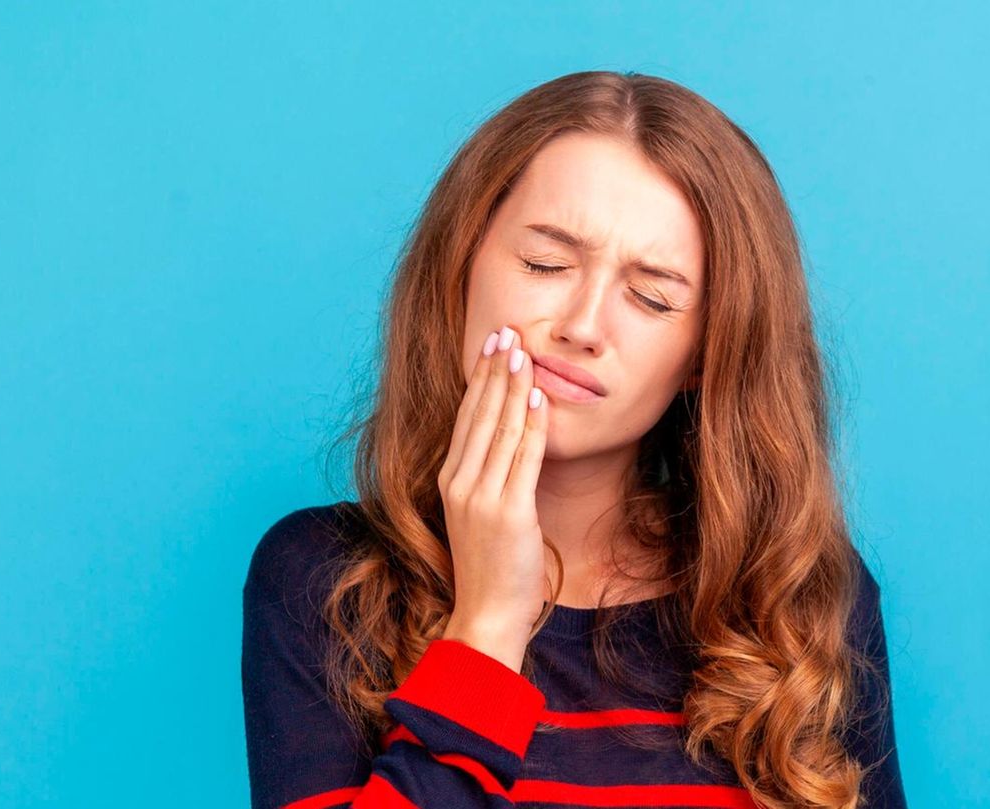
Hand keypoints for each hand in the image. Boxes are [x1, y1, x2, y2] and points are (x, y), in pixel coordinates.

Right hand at [436, 325, 550, 670]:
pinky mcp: (508, 512)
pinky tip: (540, 396)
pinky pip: (523, 457)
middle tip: (508, 332)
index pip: (467, 417)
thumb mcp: (480, 513)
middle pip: (480, 414)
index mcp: (450, 480)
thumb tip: (509, 439)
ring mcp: (481, 497)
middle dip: (495, 370)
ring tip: (526, 352)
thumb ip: (488, 476)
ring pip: (501, 428)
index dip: (479, 378)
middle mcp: (460, 483)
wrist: (488, 612)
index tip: (492, 345)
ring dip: (514, 387)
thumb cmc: (490, 565)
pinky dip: (532, 424)